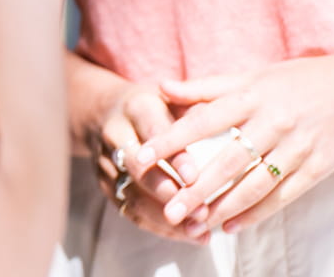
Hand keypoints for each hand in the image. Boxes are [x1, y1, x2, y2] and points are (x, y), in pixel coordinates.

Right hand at [86, 83, 204, 242]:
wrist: (104, 111)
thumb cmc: (155, 106)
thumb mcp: (173, 97)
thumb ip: (197, 109)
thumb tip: (229, 125)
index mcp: (136, 106)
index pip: (154, 131)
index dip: (174, 157)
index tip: (196, 178)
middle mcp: (115, 134)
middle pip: (137, 168)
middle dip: (169, 193)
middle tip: (201, 211)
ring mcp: (106, 162)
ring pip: (131, 195)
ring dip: (165, 217)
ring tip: (198, 230)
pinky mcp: (105, 184)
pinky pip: (129, 211)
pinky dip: (159, 227)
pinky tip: (188, 235)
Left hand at [136, 54, 333, 234]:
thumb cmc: (295, 81)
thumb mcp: (251, 77)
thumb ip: (204, 87)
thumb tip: (160, 87)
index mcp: (251, 96)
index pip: (202, 121)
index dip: (170, 140)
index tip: (141, 157)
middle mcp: (272, 122)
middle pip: (226, 162)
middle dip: (196, 189)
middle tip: (167, 210)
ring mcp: (297, 146)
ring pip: (254, 184)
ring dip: (223, 207)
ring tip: (195, 224)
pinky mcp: (317, 167)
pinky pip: (282, 196)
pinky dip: (255, 213)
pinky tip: (231, 226)